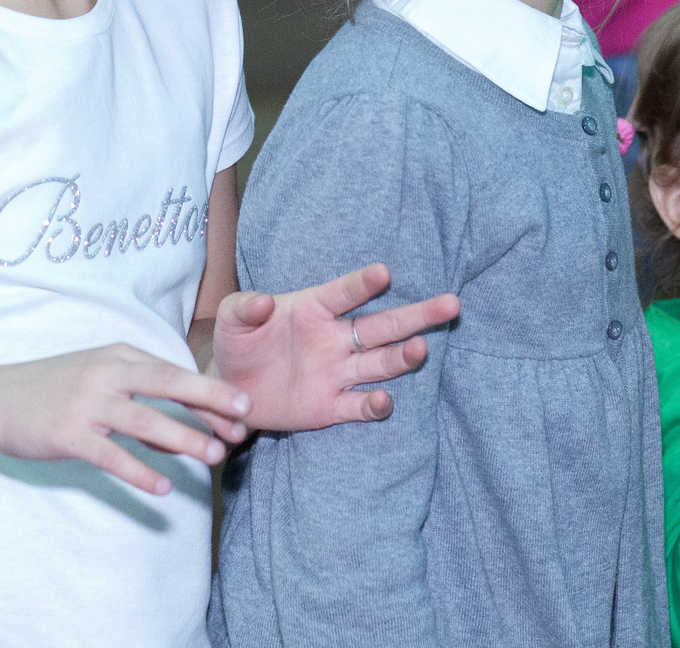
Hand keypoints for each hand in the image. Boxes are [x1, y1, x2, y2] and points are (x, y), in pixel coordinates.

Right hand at [0, 343, 251, 496]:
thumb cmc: (54, 389)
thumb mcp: (98, 373)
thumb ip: (140, 388)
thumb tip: (188, 416)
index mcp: (118, 355)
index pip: (174, 372)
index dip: (212, 391)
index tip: (244, 409)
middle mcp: (105, 373)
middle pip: (167, 384)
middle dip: (210, 400)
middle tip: (244, 420)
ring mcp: (85, 403)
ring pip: (144, 420)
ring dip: (183, 438)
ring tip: (214, 457)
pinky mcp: (67, 434)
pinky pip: (110, 455)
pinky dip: (139, 471)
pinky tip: (162, 487)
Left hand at [210, 263, 462, 431]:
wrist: (230, 390)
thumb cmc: (238, 342)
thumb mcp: (232, 320)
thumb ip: (246, 308)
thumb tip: (262, 301)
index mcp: (313, 308)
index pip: (343, 293)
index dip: (363, 284)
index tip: (384, 273)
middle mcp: (334, 338)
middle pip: (382, 326)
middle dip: (416, 316)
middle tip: (449, 304)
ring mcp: (337, 373)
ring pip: (379, 363)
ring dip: (401, 358)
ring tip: (421, 349)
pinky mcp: (331, 406)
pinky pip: (358, 406)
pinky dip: (373, 405)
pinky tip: (384, 400)